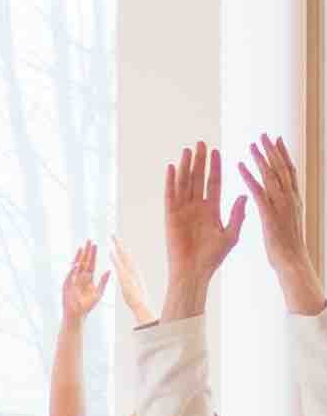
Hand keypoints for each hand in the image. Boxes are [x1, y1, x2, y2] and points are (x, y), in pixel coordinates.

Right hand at [60, 243, 109, 327]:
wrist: (77, 315)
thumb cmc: (87, 306)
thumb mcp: (98, 293)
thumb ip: (103, 282)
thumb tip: (109, 270)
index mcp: (88, 279)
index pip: (91, 263)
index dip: (93, 254)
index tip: (95, 245)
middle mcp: (80, 277)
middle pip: (83, 261)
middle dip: (86, 251)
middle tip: (89, 240)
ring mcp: (73, 280)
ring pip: (76, 266)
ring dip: (79, 257)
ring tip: (82, 247)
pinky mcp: (67, 286)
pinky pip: (70, 276)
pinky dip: (73, 271)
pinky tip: (76, 264)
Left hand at [108, 238, 155, 326]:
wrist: (141, 305)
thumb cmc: (137, 298)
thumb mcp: (134, 287)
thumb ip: (132, 281)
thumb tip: (131, 278)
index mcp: (134, 272)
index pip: (128, 258)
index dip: (124, 250)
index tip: (120, 243)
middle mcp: (132, 269)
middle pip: (125, 253)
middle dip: (120, 243)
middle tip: (114, 234)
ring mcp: (129, 272)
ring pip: (123, 255)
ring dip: (117, 245)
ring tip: (112, 236)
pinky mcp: (125, 276)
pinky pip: (118, 264)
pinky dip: (114, 256)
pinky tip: (109, 250)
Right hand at [160, 143, 245, 316]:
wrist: (193, 272)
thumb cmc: (212, 258)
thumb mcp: (231, 235)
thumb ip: (237, 215)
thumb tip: (245, 195)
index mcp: (211, 210)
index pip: (214, 183)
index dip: (215, 167)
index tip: (217, 152)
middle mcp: (196, 207)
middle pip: (198, 178)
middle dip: (201, 161)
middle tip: (202, 143)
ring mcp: (183, 210)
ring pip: (184, 182)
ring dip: (187, 166)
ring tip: (189, 150)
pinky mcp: (170, 216)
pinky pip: (170, 195)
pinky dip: (171, 181)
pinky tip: (173, 167)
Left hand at [240, 133, 324, 314]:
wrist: (292, 262)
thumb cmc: (289, 246)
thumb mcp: (288, 222)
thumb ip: (284, 207)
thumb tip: (282, 198)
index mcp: (294, 199)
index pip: (289, 172)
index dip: (283, 156)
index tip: (277, 141)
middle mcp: (289, 198)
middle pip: (281, 169)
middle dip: (272, 151)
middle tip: (264, 136)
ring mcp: (280, 205)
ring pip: (270, 176)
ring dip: (261, 159)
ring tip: (253, 145)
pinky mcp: (269, 213)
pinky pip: (257, 191)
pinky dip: (249, 178)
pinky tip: (240, 166)